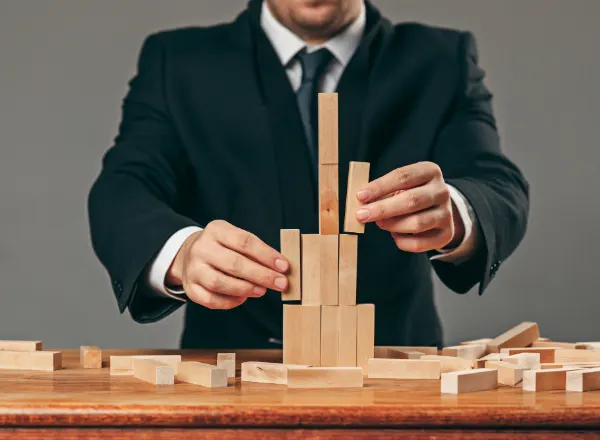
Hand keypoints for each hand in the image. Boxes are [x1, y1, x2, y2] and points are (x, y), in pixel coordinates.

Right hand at [166, 220, 288, 309]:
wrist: (188, 253)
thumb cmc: (221, 247)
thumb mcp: (234, 237)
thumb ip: (254, 250)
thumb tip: (280, 267)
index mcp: (216, 230)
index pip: (244, 241)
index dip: (266, 255)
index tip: (284, 266)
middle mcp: (201, 248)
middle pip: (234, 263)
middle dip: (261, 275)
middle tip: (280, 283)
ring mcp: (193, 269)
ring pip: (219, 283)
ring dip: (246, 289)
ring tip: (262, 290)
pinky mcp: (190, 287)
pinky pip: (210, 299)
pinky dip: (229, 302)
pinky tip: (243, 298)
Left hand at [355, 162, 464, 252]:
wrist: (438, 209)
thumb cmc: (411, 194)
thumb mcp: (400, 186)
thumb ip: (383, 192)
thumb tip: (362, 203)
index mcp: (430, 171)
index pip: (403, 176)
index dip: (380, 186)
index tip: (360, 196)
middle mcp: (442, 191)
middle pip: (411, 200)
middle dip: (382, 209)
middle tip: (361, 215)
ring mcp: (447, 213)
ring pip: (416, 223)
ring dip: (392, 225)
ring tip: (379, 223)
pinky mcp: (446, 234)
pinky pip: (418, 243)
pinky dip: (401, 241)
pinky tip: (395, 234)